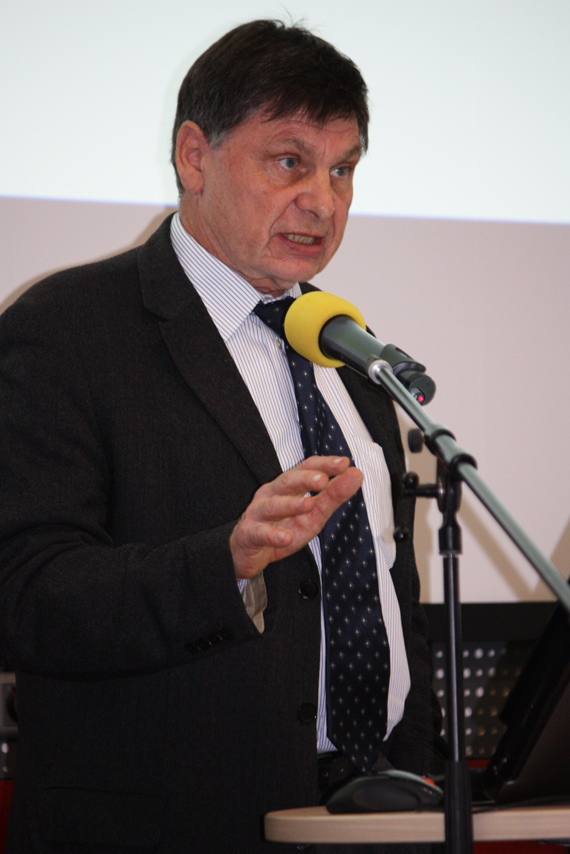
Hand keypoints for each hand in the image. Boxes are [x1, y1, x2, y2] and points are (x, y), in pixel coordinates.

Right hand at [230, 456, 362, 579]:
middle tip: (323, 479)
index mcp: (287, 486)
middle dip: (305, 479)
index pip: (306, 468)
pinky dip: (272, 535)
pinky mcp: (249, 534)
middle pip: (287, 481)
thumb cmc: (281, 528)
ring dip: (290, 504)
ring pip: (272, 505)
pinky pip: (260, 533)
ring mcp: (257, 513)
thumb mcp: (312, 515)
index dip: (323, 464)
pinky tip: (285, 537)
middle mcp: (271, 494)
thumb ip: (333, 496)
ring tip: (308, 505)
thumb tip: (356, 474)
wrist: (248, 553)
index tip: (344, 463)